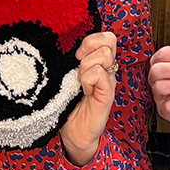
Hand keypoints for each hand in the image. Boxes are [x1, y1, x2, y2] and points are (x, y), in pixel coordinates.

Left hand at [59, 31, 117, 165]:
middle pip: (109, 40)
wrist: (73, 133)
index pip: (105, 36)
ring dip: (86, 65)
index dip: (91, 39)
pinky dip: (88, 79)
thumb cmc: (67, 104)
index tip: (76, 54)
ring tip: (80, 81)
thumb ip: (70, 62)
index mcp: (98, 62)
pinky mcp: (107, 94)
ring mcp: (108, 81)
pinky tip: (84, 90)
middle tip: (78, 63)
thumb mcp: (67, 77)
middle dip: (89, 47)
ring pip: (104, 54)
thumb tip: (59, 44)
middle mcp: (107, 69)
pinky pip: (101, 75)